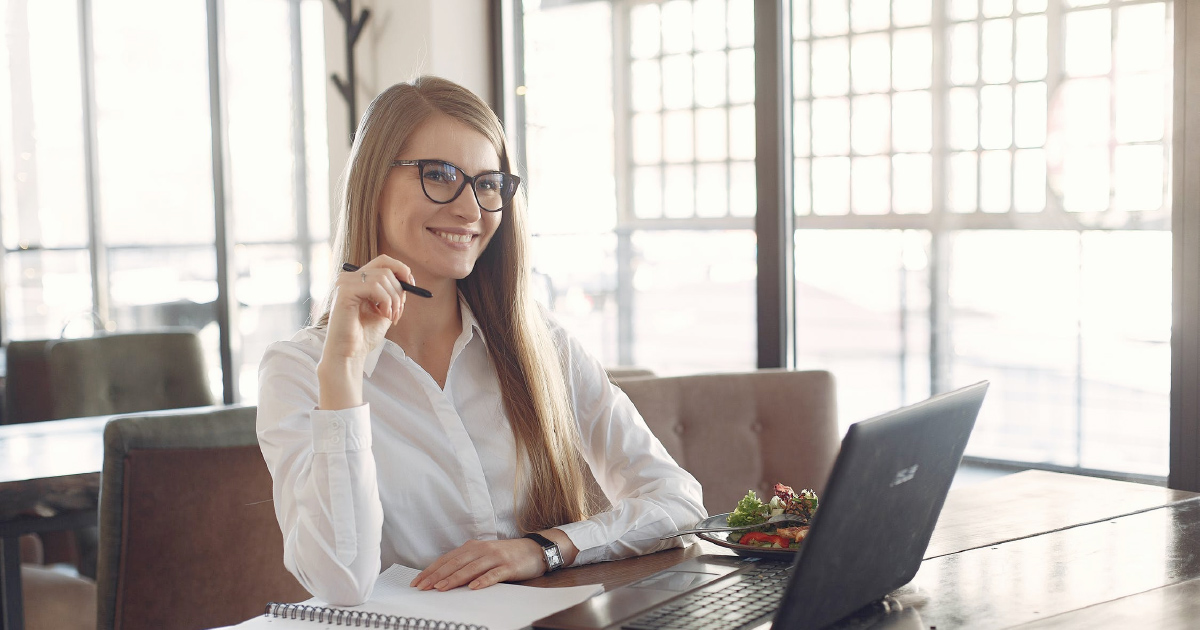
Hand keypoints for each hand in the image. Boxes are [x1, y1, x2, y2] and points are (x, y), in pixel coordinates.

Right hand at [318, 255, 413, 408]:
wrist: (350, 354)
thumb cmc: (364, 336)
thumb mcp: (385, 310)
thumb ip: (393, 293)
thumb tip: (408, 279)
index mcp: (357, 280)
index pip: (383, 261)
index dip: (401, 269)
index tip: (412, 284)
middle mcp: (348, 278)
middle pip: (385, 269)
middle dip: (399, 291)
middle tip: (399, 311)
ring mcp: (344, 283)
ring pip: (383, 278)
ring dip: (394, 299)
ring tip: (391, 317)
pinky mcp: (344, 291)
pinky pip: (374, 287)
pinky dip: (386, 301)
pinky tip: (383, 315)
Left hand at [410, 538, 546, 590]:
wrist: (535, 550)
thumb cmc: (506, 556)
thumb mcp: (484, 556)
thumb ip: (467, 564)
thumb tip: (443, 578)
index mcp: (473, 547)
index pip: (447, 559)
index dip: (431, 570)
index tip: (417, 581)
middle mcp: (482, 550)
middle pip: (455, 563)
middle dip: (437, 576)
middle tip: (422, 587)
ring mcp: (495, 557)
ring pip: (471, 568)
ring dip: (454, 578)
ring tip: (440, 588)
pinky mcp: (508, 566)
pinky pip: (493, 574)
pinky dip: (483, 580)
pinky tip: (473, 587)